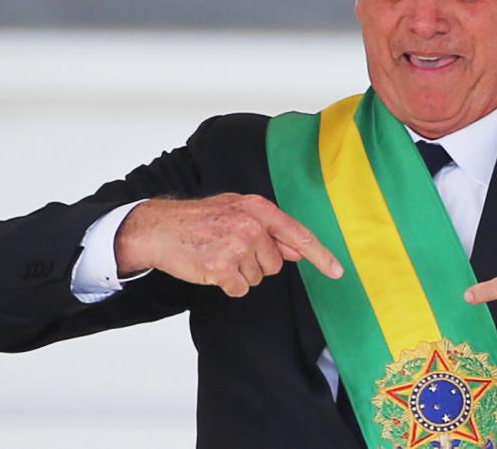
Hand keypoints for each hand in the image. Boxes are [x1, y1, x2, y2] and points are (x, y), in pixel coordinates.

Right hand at [115, 193, 342, 296]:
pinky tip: (211, 267)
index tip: (338, 271)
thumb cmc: (199, 220)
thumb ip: (269, 229)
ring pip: (257, 277)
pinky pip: (240, 288)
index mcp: (258, 208)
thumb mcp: (237, 211)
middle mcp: (251, 225)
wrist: (158, 228)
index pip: (298, 234)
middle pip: (275, 264)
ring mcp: (237, 246)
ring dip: (240, 273)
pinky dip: (227, 284)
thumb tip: (296, 251)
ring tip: (218, 254)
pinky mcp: (221, 267)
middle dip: (256, 262)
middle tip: (230, 248)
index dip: (320, 255)